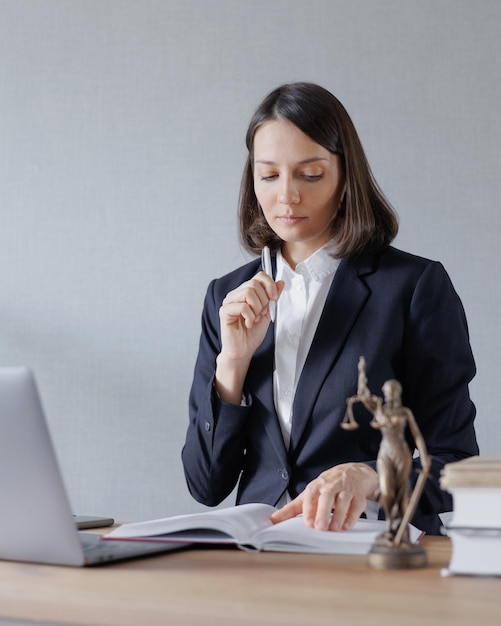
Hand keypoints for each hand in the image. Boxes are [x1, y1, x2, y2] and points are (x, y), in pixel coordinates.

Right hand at [215, 273, 283, 403]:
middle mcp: (236, 294)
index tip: (274, 298)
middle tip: (262, 313)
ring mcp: (229, 302)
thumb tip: (280, 282)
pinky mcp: (224, 312)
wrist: (243, 351)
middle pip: (254, 284)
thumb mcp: (268, 313)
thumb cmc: (252, 334)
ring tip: (254, 318)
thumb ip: (272, 298)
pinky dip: (250, 316)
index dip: (269, 285)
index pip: (259, 276)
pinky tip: (248, 324)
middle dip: (264, 300)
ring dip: (257, 308)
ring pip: (248, 292)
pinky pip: (242, 306)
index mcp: (245, 292)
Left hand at [271, 463, 378, 530]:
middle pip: (327, 496)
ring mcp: (346, 489)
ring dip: (339, 515)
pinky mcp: (359, 495)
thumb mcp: (310, 493)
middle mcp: (331, 485)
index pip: (311, 495)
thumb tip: (273, 519)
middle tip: (320, 527)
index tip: (308, 523)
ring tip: (334, 529)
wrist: (354, 473)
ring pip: (343, 500)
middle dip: (323, 511)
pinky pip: (357, 505)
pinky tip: (347, 526)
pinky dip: (353, 516)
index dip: (309, 509)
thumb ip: (293, 508)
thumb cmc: (328, 486)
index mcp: (317, 485)